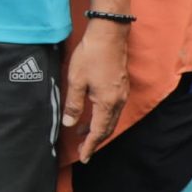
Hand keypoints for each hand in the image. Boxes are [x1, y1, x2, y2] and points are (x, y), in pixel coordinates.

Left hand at [63, 20, 129, 162]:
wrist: (109, 35)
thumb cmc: (91, 56)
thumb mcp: (76, 81)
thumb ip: (74, 104)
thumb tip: (70, 123)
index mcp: (107, 103)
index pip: (99, 132)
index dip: (90, 146)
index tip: (83, 157)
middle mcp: (118, 101)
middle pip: (108, 128)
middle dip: (95, 141)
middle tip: (83, 150)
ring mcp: (121, 93)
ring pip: (111, 119)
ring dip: (99, 129)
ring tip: (84, 135)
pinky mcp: (121, 86)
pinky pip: (113, 109)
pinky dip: (103, 117)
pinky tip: (92, 115)